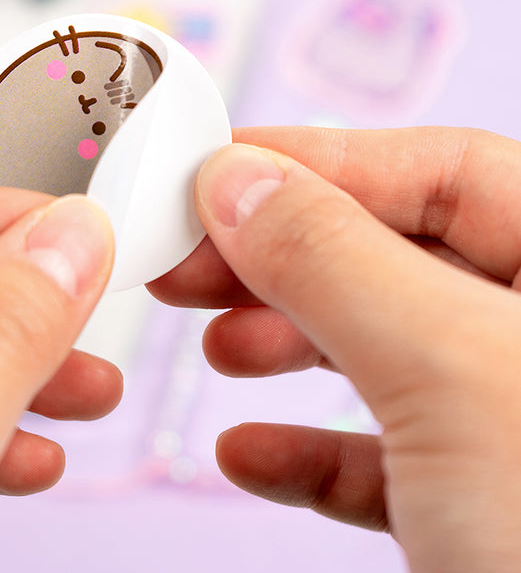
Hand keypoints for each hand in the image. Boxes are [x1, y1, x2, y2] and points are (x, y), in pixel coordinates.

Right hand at [149, 126, 520, 572]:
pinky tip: (250, 453)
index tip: (216, 170)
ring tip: (213, 345)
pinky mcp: (485, 518)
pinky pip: (386, 461)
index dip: (323, 159)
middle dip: (285, 254)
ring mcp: (514, 434)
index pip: (444, 170)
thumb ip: (334, 259)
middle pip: (400, 256)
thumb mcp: (451, 371)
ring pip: (387, 352)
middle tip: (188, 257)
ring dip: (286, 343)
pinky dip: (309, 452)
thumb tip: (237, 180)